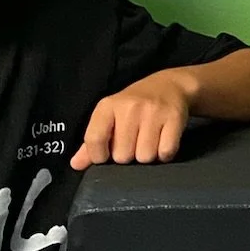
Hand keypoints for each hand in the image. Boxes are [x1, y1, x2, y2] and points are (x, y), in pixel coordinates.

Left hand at [70, 67, 191, 169]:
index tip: (106, 155)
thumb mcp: (110, 116)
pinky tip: (163, 142)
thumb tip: (75, 164)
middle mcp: (129, 107)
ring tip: (149, 142)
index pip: (94, 140)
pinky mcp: (174, 118)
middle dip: (129, 156)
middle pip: (122, 156)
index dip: (99, 156)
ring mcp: (153, 112)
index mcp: (108, 106)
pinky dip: (165, 154)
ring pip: (145, 157)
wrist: (169, 85)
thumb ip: (93, 142)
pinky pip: (166, 152)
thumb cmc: (135, 105)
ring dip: (148, 156)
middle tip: (134, 143)